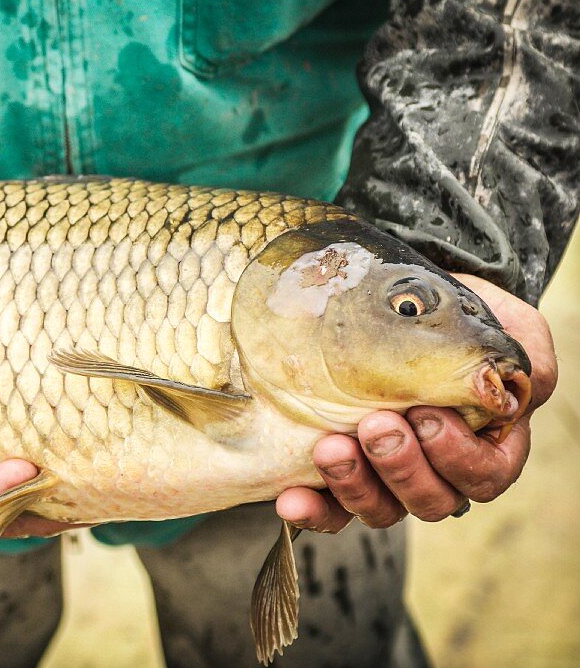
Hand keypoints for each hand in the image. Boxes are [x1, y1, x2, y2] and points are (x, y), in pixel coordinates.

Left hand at [276, 274, 557, 531]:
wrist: (398, 304)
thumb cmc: (459, 319)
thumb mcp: (507, 327)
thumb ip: (524, 357)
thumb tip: (508, 387)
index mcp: (486, 445)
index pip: (483, 476)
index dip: (457, 457)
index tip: (428, 416)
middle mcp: (437, 472)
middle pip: (430, 500)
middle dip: (401, 466)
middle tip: (376, 425)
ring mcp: (385, 477)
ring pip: (380, 509)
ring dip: (355, 484)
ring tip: (331, 447)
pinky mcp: (341, 473)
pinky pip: (330, 510)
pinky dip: (312, 509)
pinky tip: (290, 499)